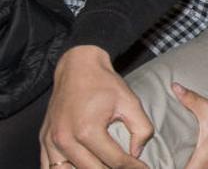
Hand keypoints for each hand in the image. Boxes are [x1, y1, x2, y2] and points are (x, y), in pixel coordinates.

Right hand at [40, 46, 152, 168]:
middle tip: (129, 168)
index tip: (143, 168)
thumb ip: (141, 129)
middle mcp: (65, 139)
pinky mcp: (44, 140)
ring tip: (107, 167)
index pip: (114, 161)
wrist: (77, 67)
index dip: (133, 167)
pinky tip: (81, 167)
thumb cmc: (104, 84)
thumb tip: (137, 153)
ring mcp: (51, 141)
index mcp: (88, 130)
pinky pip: (49, 167)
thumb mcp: (130, 102)